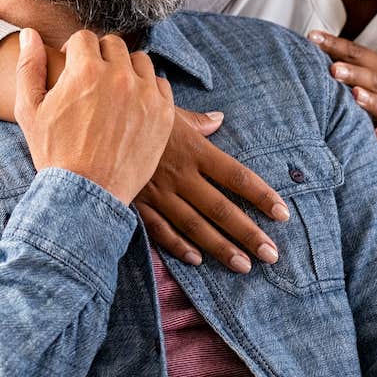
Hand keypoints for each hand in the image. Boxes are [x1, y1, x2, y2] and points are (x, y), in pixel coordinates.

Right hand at [14, 28, 173, 204]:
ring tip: (114, 92)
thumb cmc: (53, 152)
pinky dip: (147, 90)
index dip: (75, 51)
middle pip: (113, 45)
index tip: (73, 68)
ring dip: (127, 69)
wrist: (86, 194)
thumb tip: (29, 33)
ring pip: (140, 61)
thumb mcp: (30, 109)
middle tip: (93, 81)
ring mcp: (145, 94)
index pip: (84, 38)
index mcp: (85, 70)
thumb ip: (29, 66)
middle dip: (100, 57)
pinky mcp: (164, 113)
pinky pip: (160, 84)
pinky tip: (133, 106)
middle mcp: (119, 76)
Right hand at [136, 108, 290, 273]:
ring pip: (195, 226)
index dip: (261, 195)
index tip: (282, 213)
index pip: (236, 176)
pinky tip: (197, 260)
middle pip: (221, 208)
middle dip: (248, 233)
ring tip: (244, 266)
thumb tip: (219, 119)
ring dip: (221, 248)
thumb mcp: (169, 110)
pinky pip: (161, 230)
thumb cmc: (136, 113)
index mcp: (194, 149)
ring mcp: (158, 192)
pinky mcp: (138, 203)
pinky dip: (179, 246)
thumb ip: (197, 121)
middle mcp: (181, 174)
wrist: (94, 122)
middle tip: (271, 254)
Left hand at [308, 32, 376, 150]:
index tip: (312, 38)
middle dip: (352, 74)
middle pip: (371, 77)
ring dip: (369, 100)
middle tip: (333, 69)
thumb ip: (353, 59)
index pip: (356, 53)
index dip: (334, 45)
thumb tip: (314, 44)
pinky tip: (375, 136)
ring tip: (355, 95)